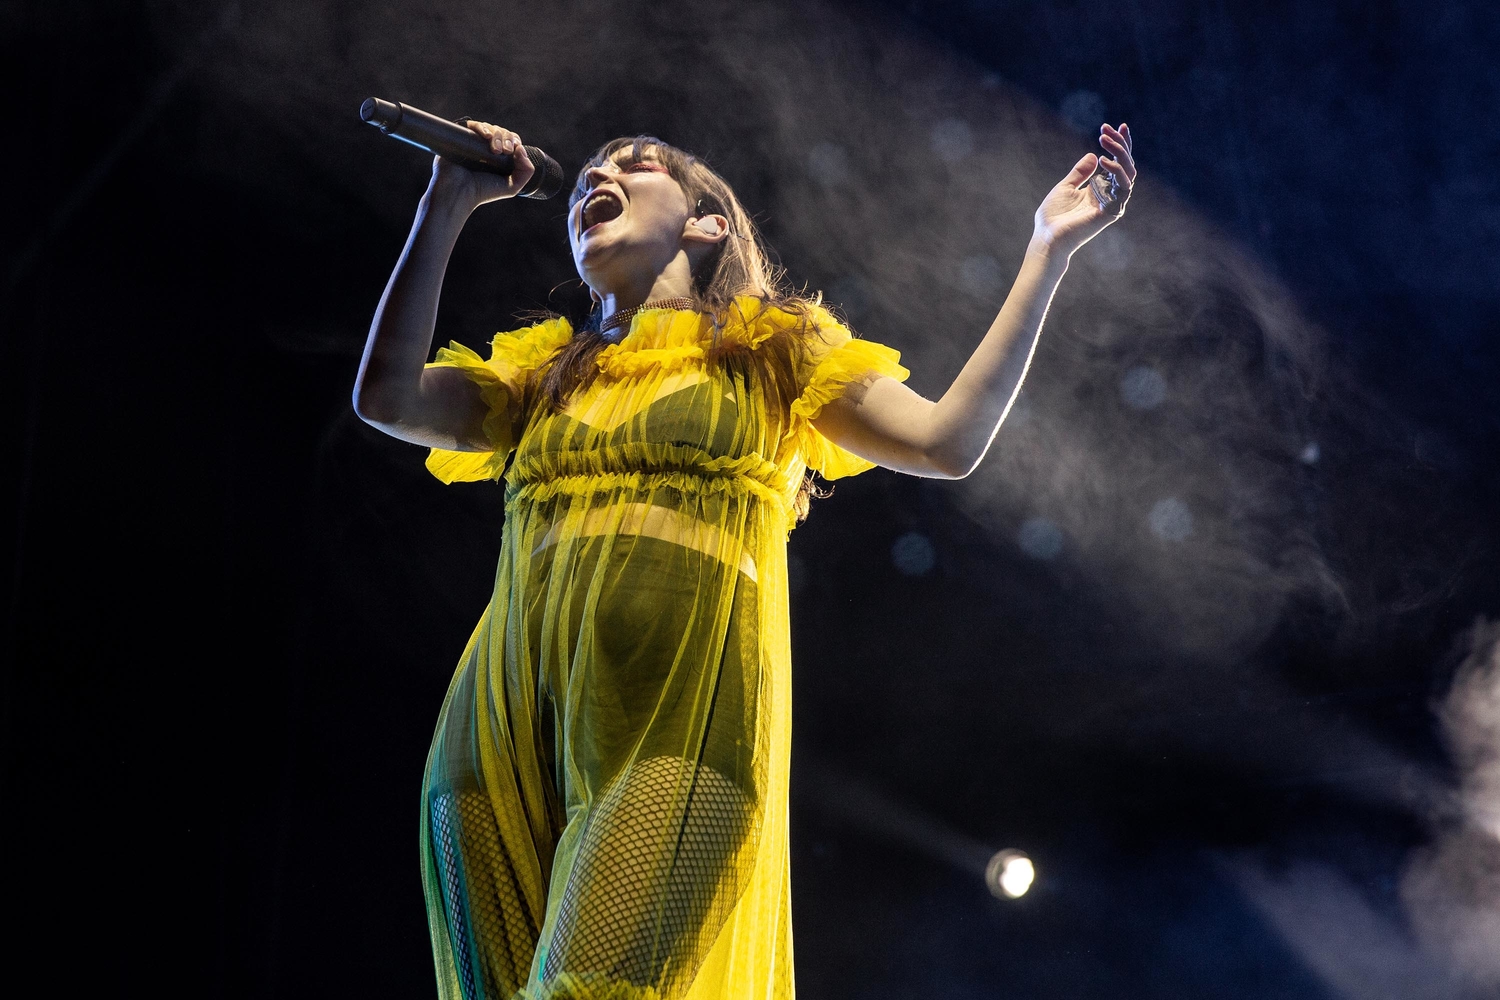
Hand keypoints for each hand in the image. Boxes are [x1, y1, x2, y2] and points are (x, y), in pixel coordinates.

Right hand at [427, 120, 536, 212]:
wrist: (459, 192)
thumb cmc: (482, 192)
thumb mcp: (511, 186)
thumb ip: (525, 171)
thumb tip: (521, 148)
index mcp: (499, 157)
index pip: (511, 140)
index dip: (514, 141)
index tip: (513, 150)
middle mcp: (486, 148)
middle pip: (501, 132)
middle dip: (506, 139)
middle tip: (503, 152)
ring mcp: (474, 142)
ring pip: (489, 127)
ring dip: (496, 134)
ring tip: (495, 150)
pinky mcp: (461, 138)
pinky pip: (472, 124)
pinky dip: (481, 127)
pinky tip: (486, 136)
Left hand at [1032, 123, 1135, 256]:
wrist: (1047, 237)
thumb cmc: (1053, 217)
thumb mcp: (1065, 187)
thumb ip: (1080, 172)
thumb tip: (1093, 155)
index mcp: (1100, 188)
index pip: (1117, 162)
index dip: (1120, 144)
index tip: (1114, 125)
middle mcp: (1109, 194)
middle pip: (1126, 164)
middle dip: (1120, 143)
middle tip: (1107, 129)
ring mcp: (1112, 202)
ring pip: (1129, 173)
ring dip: (1120, 153)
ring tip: (1105, 140)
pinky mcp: (1112, 211)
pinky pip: (1123, 188)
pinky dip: (1116, 171)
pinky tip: (1103, 161)